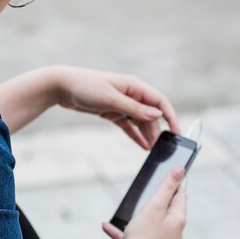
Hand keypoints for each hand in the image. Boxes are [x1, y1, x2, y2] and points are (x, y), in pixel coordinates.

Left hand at [52, 66, 179, 148]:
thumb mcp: (111, 99)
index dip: (170, 116)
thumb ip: (134, 108)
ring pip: (140, 121)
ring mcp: (122, 104)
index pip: (160, 101)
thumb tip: (157, 114)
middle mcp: (131, 94)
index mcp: (134, 86)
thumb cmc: (86, 87)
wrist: (62, 86)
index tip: (178, 133)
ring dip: (147, 135)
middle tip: (162, 149)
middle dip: (158, 131)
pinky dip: (135, 135)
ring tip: (154, 151)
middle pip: (151, 114)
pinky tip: (143, 146)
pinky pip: (128, 125)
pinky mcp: (112, 112)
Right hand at [104, 169, 187, 238]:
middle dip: (154, 200)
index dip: (172, 184)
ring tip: (125, 210)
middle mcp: (173, 232)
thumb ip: (167, 187)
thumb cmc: (143, 238)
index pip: (180, 195)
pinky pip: (136, 236)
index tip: (162, 176)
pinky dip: (124, 230)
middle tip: (143, 193)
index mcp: (177, 220)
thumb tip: (180, 170)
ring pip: (149, 223)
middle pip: (166, 209)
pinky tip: (109, 226)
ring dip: (136, 215)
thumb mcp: (155, 206)